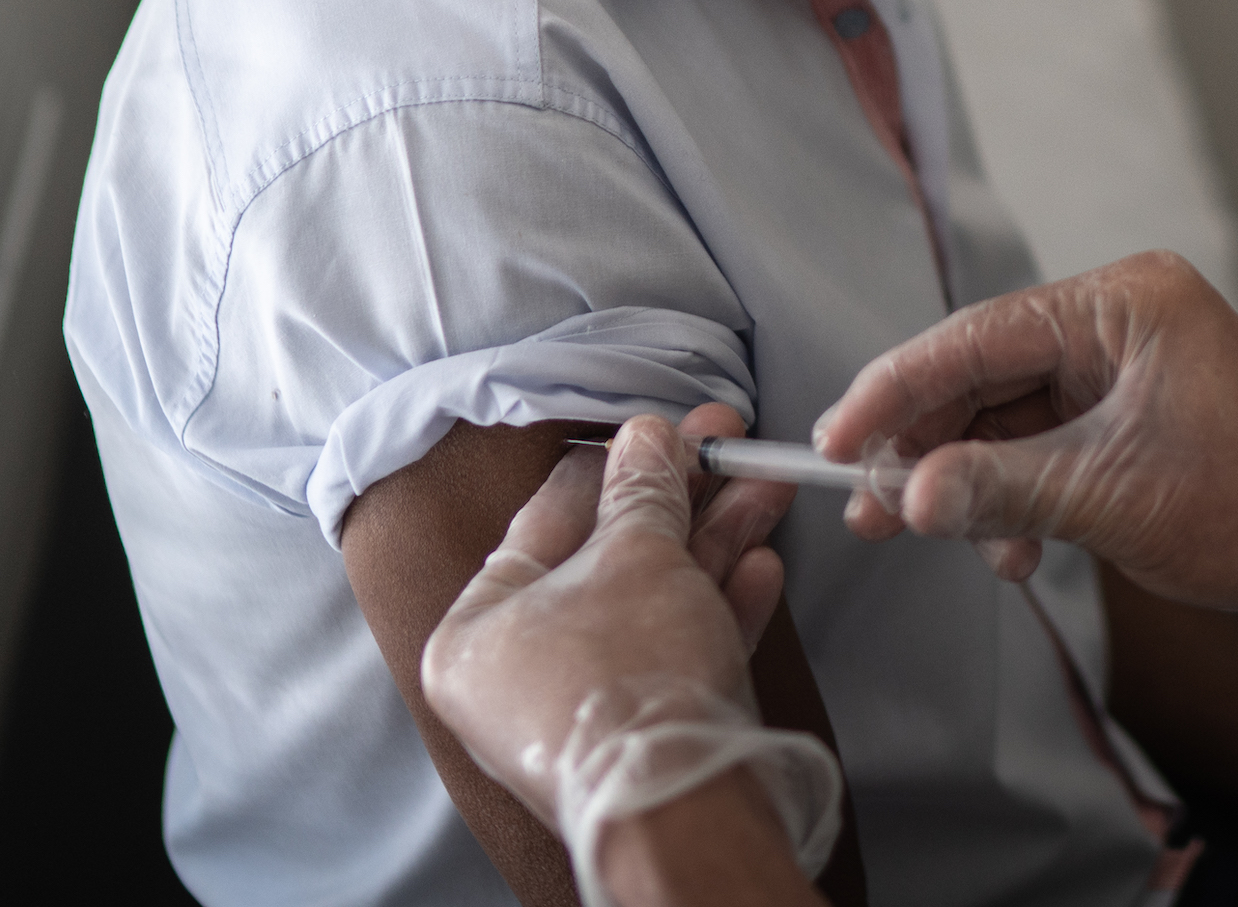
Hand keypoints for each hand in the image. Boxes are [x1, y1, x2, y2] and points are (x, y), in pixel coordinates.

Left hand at [419, 412, 795, 822]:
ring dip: (712, 543)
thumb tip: (648, 441)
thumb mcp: (638, 555)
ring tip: (763, 490)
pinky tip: (759, 568)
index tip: (658, 431)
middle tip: (723, 449)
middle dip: (680, 502)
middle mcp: (516, 678)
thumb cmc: (629, 684)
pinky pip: (672, 654)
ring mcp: (579, 712)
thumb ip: (643, 490)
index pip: (545, 521)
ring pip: (651, 603)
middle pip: (607, 562)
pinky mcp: (638, 736)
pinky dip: (716, 609)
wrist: (683, 807)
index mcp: (474, 635)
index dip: (611, 466)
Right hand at [817, 253, 1237, 679]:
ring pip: (1012, 414)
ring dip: (973, 482)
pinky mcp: (1137, 409)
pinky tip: (1011, 550)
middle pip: (987, 373)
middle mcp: (1124, 315)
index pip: (978, 336)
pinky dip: (1021, 493)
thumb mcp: (1108, 499)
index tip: (836, 440)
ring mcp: (1132, 362)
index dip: (897, 391)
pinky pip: (1051, 441)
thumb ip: (998, 488)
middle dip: (929, 445)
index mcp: (1124, 301)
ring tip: (936, 538)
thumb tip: (906, 496)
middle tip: (868, 504)